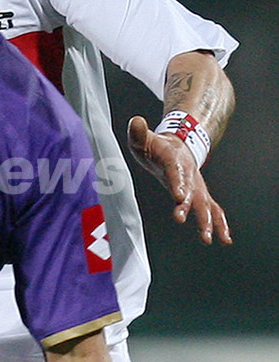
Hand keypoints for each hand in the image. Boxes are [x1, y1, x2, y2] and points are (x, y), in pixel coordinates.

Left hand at [127, 115, 231, 244]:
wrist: (178, 145)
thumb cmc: (156, 145)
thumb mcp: (144, 138)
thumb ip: (139, 132)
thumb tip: (135, 122)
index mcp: (174, 161)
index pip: (176, 173)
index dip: (178, 184)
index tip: (179, 198)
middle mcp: (189, 175)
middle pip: (192, 192)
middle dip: (189, 207)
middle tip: (183, 219)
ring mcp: (196, 186)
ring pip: (205, 204)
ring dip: (208, 221)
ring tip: (209, 239)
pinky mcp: (199, 194)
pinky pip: (213, 210)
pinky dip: (220, 224)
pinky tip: (225, 239)